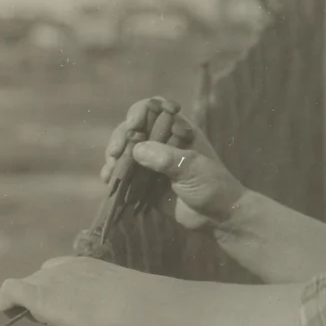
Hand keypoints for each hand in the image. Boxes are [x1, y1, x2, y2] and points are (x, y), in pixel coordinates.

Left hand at [0, 256, 158, 325]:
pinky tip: (11, 315)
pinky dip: (6, 303)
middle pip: (39, 278)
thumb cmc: (134, 304)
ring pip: (26, 286)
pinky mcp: (37, 294)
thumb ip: (103, 299)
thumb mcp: (117, 296)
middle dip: (43, 297)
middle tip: (57, 318)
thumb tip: (108, 313)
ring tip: (44, 320)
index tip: (69, 306)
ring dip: (30, 303)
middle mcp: (63, 266)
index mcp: (84, 264)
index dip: (57, 288)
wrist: (132, 302)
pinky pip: (8, 292)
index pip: (58, 270)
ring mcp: (49, 279)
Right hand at [100, 97, 247, 230]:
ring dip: (113, 157)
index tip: (132, 126)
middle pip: (134, 128)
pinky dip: (113, 175)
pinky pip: (124, 173)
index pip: (154, 108)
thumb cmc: (212, 186)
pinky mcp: (145, 181)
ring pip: (126, 150)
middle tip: (115, 153)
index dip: (140, 112)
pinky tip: (108, 181)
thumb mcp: (192, 168)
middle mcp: (164, 141)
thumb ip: (166, 158)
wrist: (218, 217)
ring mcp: (153, 162)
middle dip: (121, 137)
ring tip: (109, 171)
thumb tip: (136, 150)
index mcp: (179, 130)